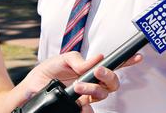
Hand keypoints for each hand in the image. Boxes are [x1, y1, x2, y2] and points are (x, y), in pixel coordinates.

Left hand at [19, 52, 141, 110]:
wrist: (28, 90)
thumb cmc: (46, 73)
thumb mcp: (61, 60)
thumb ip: (78, 59)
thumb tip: (97, 59)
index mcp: (91, 69)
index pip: (113, 66)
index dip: (127, 62)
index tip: (137, 57)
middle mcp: (93, 84)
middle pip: (113, 83)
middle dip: (109, 76)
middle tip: (97, 71)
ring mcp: (87, 97)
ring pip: (103, 95)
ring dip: (94, 89)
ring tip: (78, 85)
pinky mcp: (78, 107)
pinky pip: (90, 109)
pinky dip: (87, 107)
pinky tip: (81, 103)